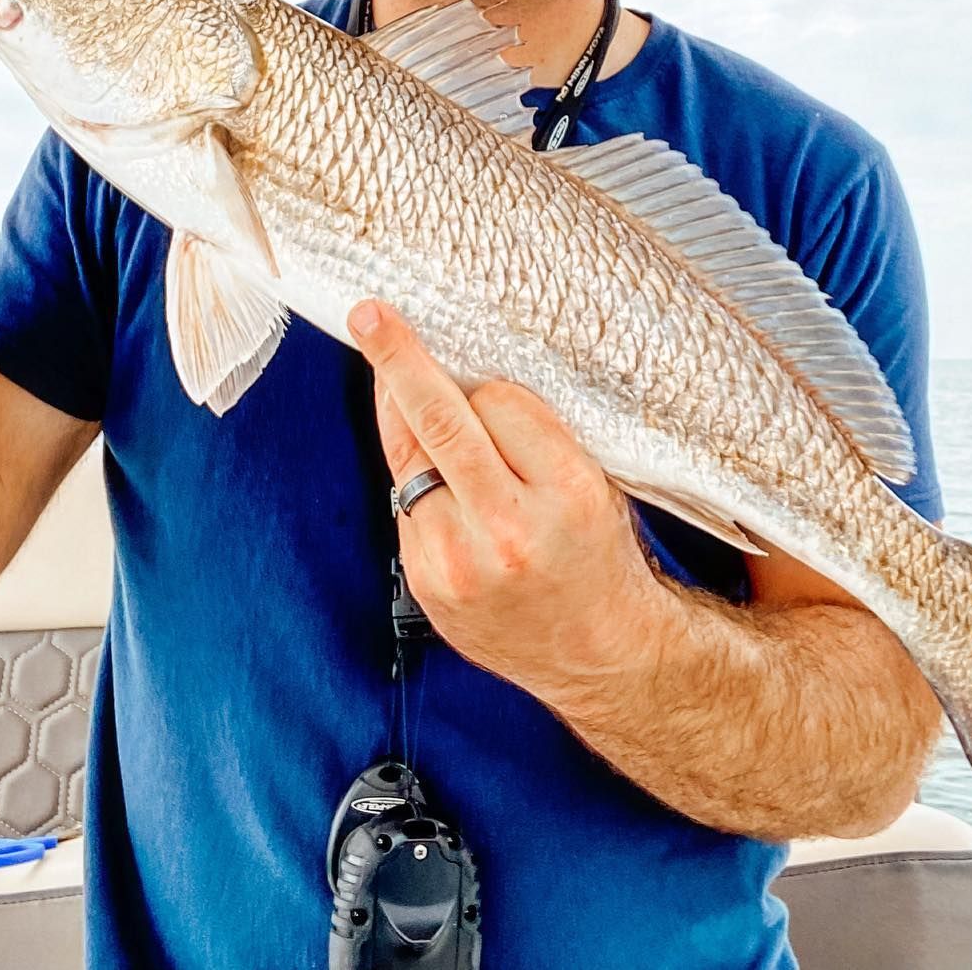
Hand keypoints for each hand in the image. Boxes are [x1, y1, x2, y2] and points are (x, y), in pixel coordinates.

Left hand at [349, 298, 669, 704]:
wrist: (599, 655)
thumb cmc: (600, 558)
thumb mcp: (596, 483)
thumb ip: (535, 436)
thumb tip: (464, 378)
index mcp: (568, 493)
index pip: (501, 402)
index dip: (491, 389)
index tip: (484, 379)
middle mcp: (509, 530)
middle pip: (439, 422)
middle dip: (399, 360)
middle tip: (370, 316)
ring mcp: (459, 563)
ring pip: (409, 459)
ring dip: (404, 420)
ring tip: (396, 385)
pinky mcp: (427, 583)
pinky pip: (405, 503)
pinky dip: (416, 479)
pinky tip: (440, 484)